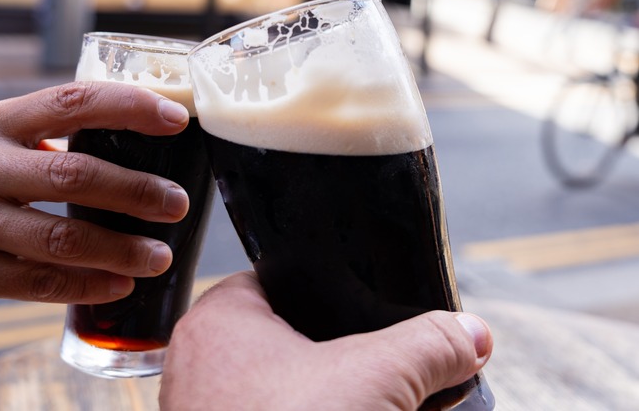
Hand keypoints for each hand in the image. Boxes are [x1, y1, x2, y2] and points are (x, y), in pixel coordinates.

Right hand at [0, 81, 190, 366]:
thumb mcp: (2, 146)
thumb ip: (57, 139)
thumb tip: (151, 149)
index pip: (71, 101)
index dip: (129, 107)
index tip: (177, 120)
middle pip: (73, 175)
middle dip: (135, 192)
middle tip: (177, 204)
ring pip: (61, 238)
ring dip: (121, 249)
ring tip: (161, 257)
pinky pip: (41, 283)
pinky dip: (89, 286)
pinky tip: (121, 286)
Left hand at [160, 272, 492, 410]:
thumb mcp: (376, 378)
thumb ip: (428, 346)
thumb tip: (469, 334)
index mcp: (221, 321)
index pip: (283, 279)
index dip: (334, 288)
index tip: (374, 306)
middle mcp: (206, 366)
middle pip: (294, 339)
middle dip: (350, 356)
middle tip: (393, 369)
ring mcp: (214, 410)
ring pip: (291, 389)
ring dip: (341, 396)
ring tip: (387, 403)